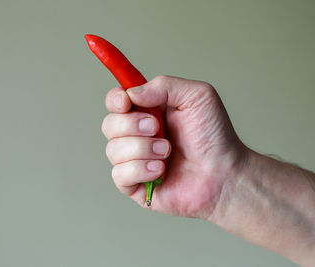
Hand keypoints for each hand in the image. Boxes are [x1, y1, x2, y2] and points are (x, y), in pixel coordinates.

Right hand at [102, 75, 246, 218]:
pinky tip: (160, 170)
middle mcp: (136, 135)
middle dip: (132, 125)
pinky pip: (119, 174)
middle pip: (109, 124)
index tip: (126, 102)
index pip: (115, 101)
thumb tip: (131, 93)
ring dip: (142, 149)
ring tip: (167, 152)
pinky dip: (140, 170)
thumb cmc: (214, 136)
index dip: (115, 100)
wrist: (224, 172)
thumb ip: (163, 85)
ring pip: (113, 150)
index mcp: (147, 111)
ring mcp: (133, 160)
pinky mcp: (134, 185)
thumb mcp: (197, 96)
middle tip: (157, 128)